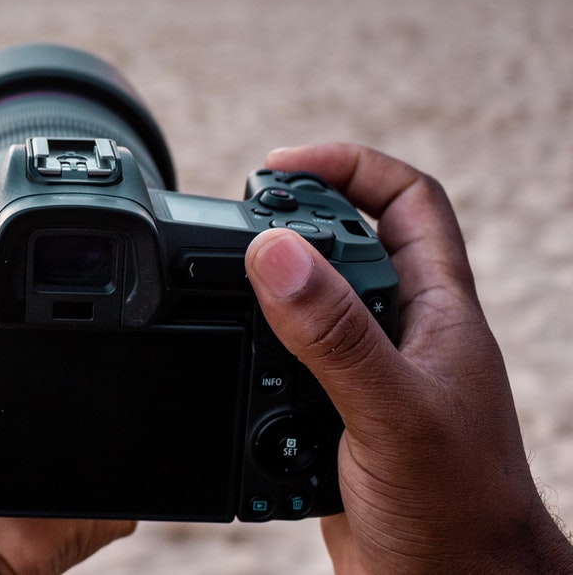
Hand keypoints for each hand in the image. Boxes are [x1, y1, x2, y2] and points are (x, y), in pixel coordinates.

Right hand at [244, 143, 572, 573]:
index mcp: (438, 312)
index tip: (280, 165)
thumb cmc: (459, 514)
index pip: (408, 202)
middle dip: (292, 221)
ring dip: (265, 291)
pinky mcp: (338, 417)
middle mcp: (406, 333)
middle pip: (351, 241)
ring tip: (221, 287)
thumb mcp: (391, 411)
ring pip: (312, 302)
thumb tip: (275, 253)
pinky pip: (284, 364)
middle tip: (236, 223)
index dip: (349, 166)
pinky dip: (250, 357)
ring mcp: (373, 376)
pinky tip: (230, 370)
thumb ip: (333, 334)